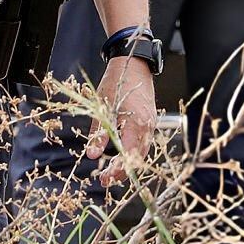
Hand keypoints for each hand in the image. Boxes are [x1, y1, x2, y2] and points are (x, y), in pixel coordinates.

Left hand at [85, 55, 156, 184]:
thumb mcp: (102, 109)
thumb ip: (98, 134)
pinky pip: (143, 143)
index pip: (128, 157)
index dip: (116, 170)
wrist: (133, 64)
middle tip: (105, 179)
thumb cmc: (117, 82)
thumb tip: (91, 155)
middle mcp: (147, 127)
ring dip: (127, 163)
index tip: (103, 179)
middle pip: (137, 159)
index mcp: (136, 125)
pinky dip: (133, 152)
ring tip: (111, 170)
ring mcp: (151, 124)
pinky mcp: (150, 121)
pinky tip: (121, 155)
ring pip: (141, 152)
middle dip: (122, 171)